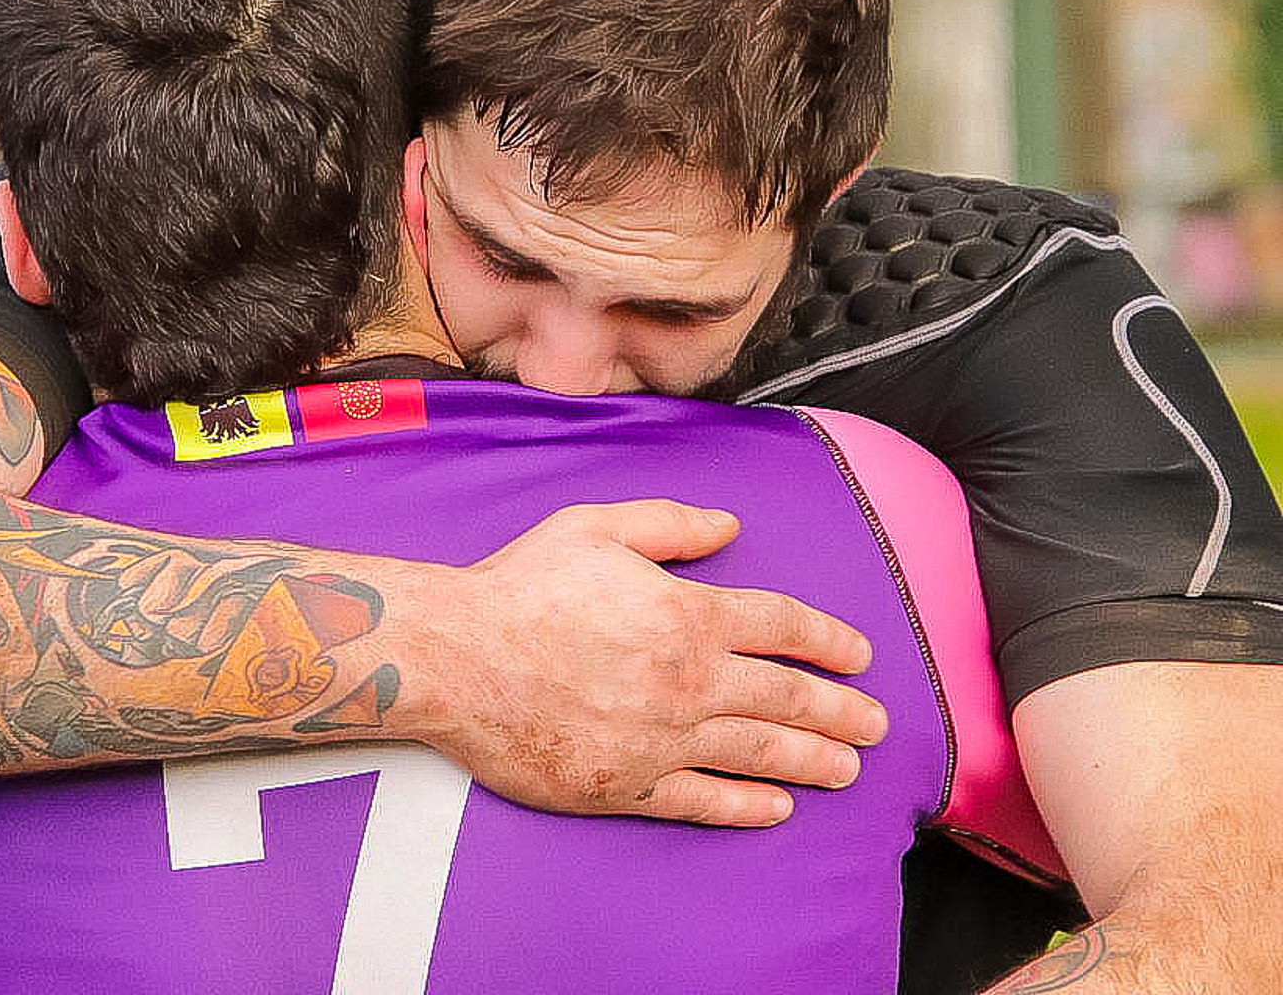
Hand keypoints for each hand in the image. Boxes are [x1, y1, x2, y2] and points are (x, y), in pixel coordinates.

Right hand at [403, 500, 885, 825]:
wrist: (456, 658)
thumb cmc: (519, 587)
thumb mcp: (595, 527)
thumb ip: (670, 524)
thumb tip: (730, 526)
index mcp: (687, 613)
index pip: (782, 626)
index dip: (829, 640)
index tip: (859, 656)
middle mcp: (688, 680)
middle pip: (788, 698)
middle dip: (842, 711)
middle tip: (876, 725)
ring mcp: (660, 738)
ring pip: (759, 753)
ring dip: (812, 760)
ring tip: (847, 769)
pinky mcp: (627, 784)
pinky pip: (703, 800)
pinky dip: (747, 806)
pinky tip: (778, 808)